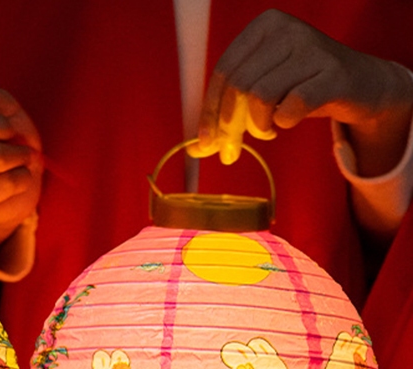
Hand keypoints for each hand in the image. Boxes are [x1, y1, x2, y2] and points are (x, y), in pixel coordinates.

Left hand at [195, 9, 412, 174]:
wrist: (362, 85)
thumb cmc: (304, 86)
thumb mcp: (265, 87)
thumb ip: (232, 109)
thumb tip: (199, 147)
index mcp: (265, 26)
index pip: (224, 71)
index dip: (209, 111)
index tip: (205, 143)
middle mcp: (288, 29)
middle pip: (239, 86)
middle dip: (230, 127)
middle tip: (232, 149)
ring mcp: (313, 48)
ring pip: (261, 96)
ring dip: (258, 125)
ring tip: (268, 128)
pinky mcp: (332, 73)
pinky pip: (290, 108)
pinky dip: (283, 123)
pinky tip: (289, 121)